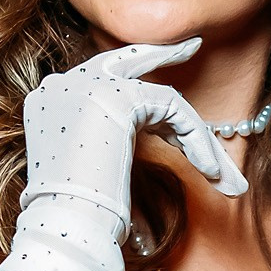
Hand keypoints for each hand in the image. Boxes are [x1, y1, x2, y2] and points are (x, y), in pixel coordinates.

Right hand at [21, 36, 249, 216]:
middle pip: (121, 61)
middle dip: (162, 53)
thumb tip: (155, 146)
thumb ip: (113, 149)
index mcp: (49, 105)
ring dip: (194, 136)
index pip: (102, 86)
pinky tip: (209, 170)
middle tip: (192, 45)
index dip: (140, 90)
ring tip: (221, 174)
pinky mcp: (112, 95)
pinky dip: (195, 139)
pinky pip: (171, 108)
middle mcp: (61, 86)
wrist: (66, 225)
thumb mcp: (94, 175)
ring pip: (158, 98)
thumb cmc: (79, 219)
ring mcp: (83, 84)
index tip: (169, 103)